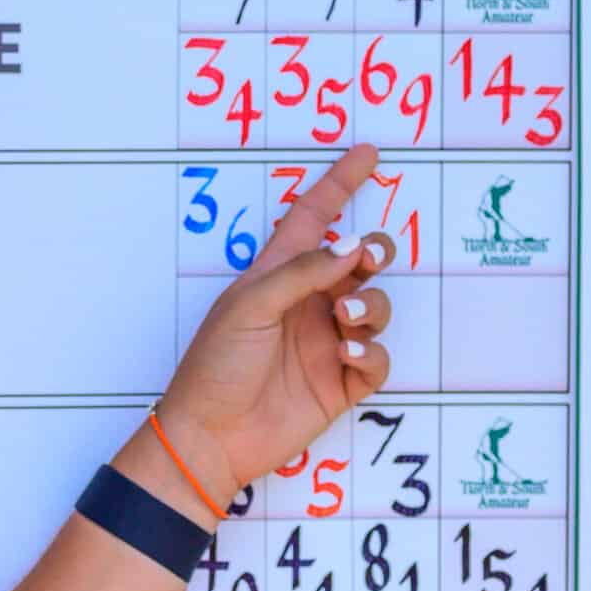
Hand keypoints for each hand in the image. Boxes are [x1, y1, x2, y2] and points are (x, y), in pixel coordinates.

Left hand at [151, 143, 394, 508]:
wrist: (213, 437)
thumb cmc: (216, 366)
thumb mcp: (249, 305)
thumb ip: (301, 272)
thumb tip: (350, 247)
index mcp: (277, 275)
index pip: (313, 218)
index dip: (340, 184)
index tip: (369, 154)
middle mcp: (307, 303)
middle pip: (359, 260)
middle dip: (375, 251)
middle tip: (369, 257)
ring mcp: (326, 342)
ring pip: (376, 306)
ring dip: (372, 306)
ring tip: (345, 320)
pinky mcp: (341, 382)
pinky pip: (377, 357)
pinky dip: (371, 352)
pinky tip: (347, 356)